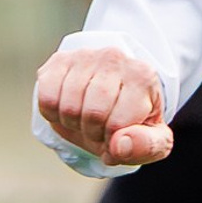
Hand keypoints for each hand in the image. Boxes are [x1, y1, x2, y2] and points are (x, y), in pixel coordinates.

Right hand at [35, 44, 172, 166]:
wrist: (114, 94)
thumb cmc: (136, 119)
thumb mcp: (154, 138)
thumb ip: (146, 146)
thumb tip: (119, 145)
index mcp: (143, 77)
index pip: (118, 124)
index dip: (113, 141)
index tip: (119, 135)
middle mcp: (115, 59)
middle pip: (92, 114)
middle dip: (93, 132)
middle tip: (100, 128)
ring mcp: (85, 56)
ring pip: (68, 107)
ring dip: (73, 124)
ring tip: (86, 118)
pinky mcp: (59, 61)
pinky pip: (47, 99)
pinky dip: (53, 114)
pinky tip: (68, 109)